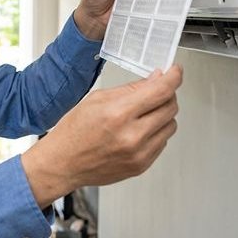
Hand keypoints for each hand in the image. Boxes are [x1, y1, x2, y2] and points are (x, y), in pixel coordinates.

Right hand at [21, 65, 182, 207]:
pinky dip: (155, 132)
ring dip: (162, 115)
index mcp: (118, 113)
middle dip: (166, 94)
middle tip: (155, 91)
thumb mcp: (97, 99)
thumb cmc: (73, 132)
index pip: (161, 90)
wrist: (63, 163)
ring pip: (170, 125)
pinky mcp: (141, 166)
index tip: (175, 72)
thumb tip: (156, 79)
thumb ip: (131, 89)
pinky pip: (162, 142)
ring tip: (141, 115)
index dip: (174, 77)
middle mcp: (132, 135)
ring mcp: (139, 154)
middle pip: (170, 107)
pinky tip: (137, 131)